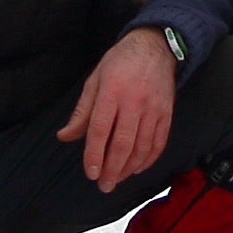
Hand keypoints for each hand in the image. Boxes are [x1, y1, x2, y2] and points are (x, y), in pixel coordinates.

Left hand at [57, 28, 178, 188]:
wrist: (157, 46)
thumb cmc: (121, 62)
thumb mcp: (95, 80)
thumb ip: (82, 111)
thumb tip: (65, 136)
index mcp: (112, 92)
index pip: (100, 130)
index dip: (94, 154)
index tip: (90, 173)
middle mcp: (134, 102)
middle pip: (123, 143)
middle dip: (112, 169)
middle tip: (104, 185)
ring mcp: (154, 108)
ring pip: (142, 146)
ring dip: (129, 168)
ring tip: (117, 179)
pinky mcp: (167, 113)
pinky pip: (159, 142)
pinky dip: (149, 159)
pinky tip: (137, 168)